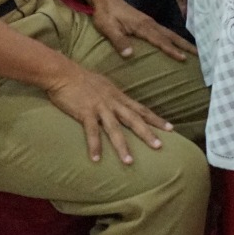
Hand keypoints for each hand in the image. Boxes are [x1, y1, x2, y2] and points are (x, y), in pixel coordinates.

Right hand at [44, 63, 172, 163]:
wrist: (63, 72)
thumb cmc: (82, 78)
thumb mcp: (104, 85)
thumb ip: (114, 96)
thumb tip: (121, 103)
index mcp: (118, 96)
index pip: (141, 109)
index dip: (156, 119)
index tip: (171, 129)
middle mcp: (113, 102)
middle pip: (134, 120)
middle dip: (147, 133)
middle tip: (160, 146)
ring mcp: (100, 108)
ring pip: (114, 129)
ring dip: (122, 146)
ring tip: (129, 162)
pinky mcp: (85, 113)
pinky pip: (91, 132)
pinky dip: (94, 145)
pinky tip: (96, 159)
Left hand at [89, 0, 194, 61]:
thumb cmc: (106, 15)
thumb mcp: (108, 29)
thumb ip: (119, 41)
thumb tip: (130, 55)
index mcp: (143, 26)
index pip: (160, 40)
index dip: (171, 50)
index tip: (183, 59)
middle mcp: (150, 24)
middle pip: (171, 36)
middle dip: (185, 45)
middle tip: (200, 55)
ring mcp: (150, 22)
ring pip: (170, 34)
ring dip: (182, 42)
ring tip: (194, 51)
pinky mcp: (147, 23)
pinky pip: (165, 32)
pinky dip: (174, 39)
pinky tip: (176, 44)